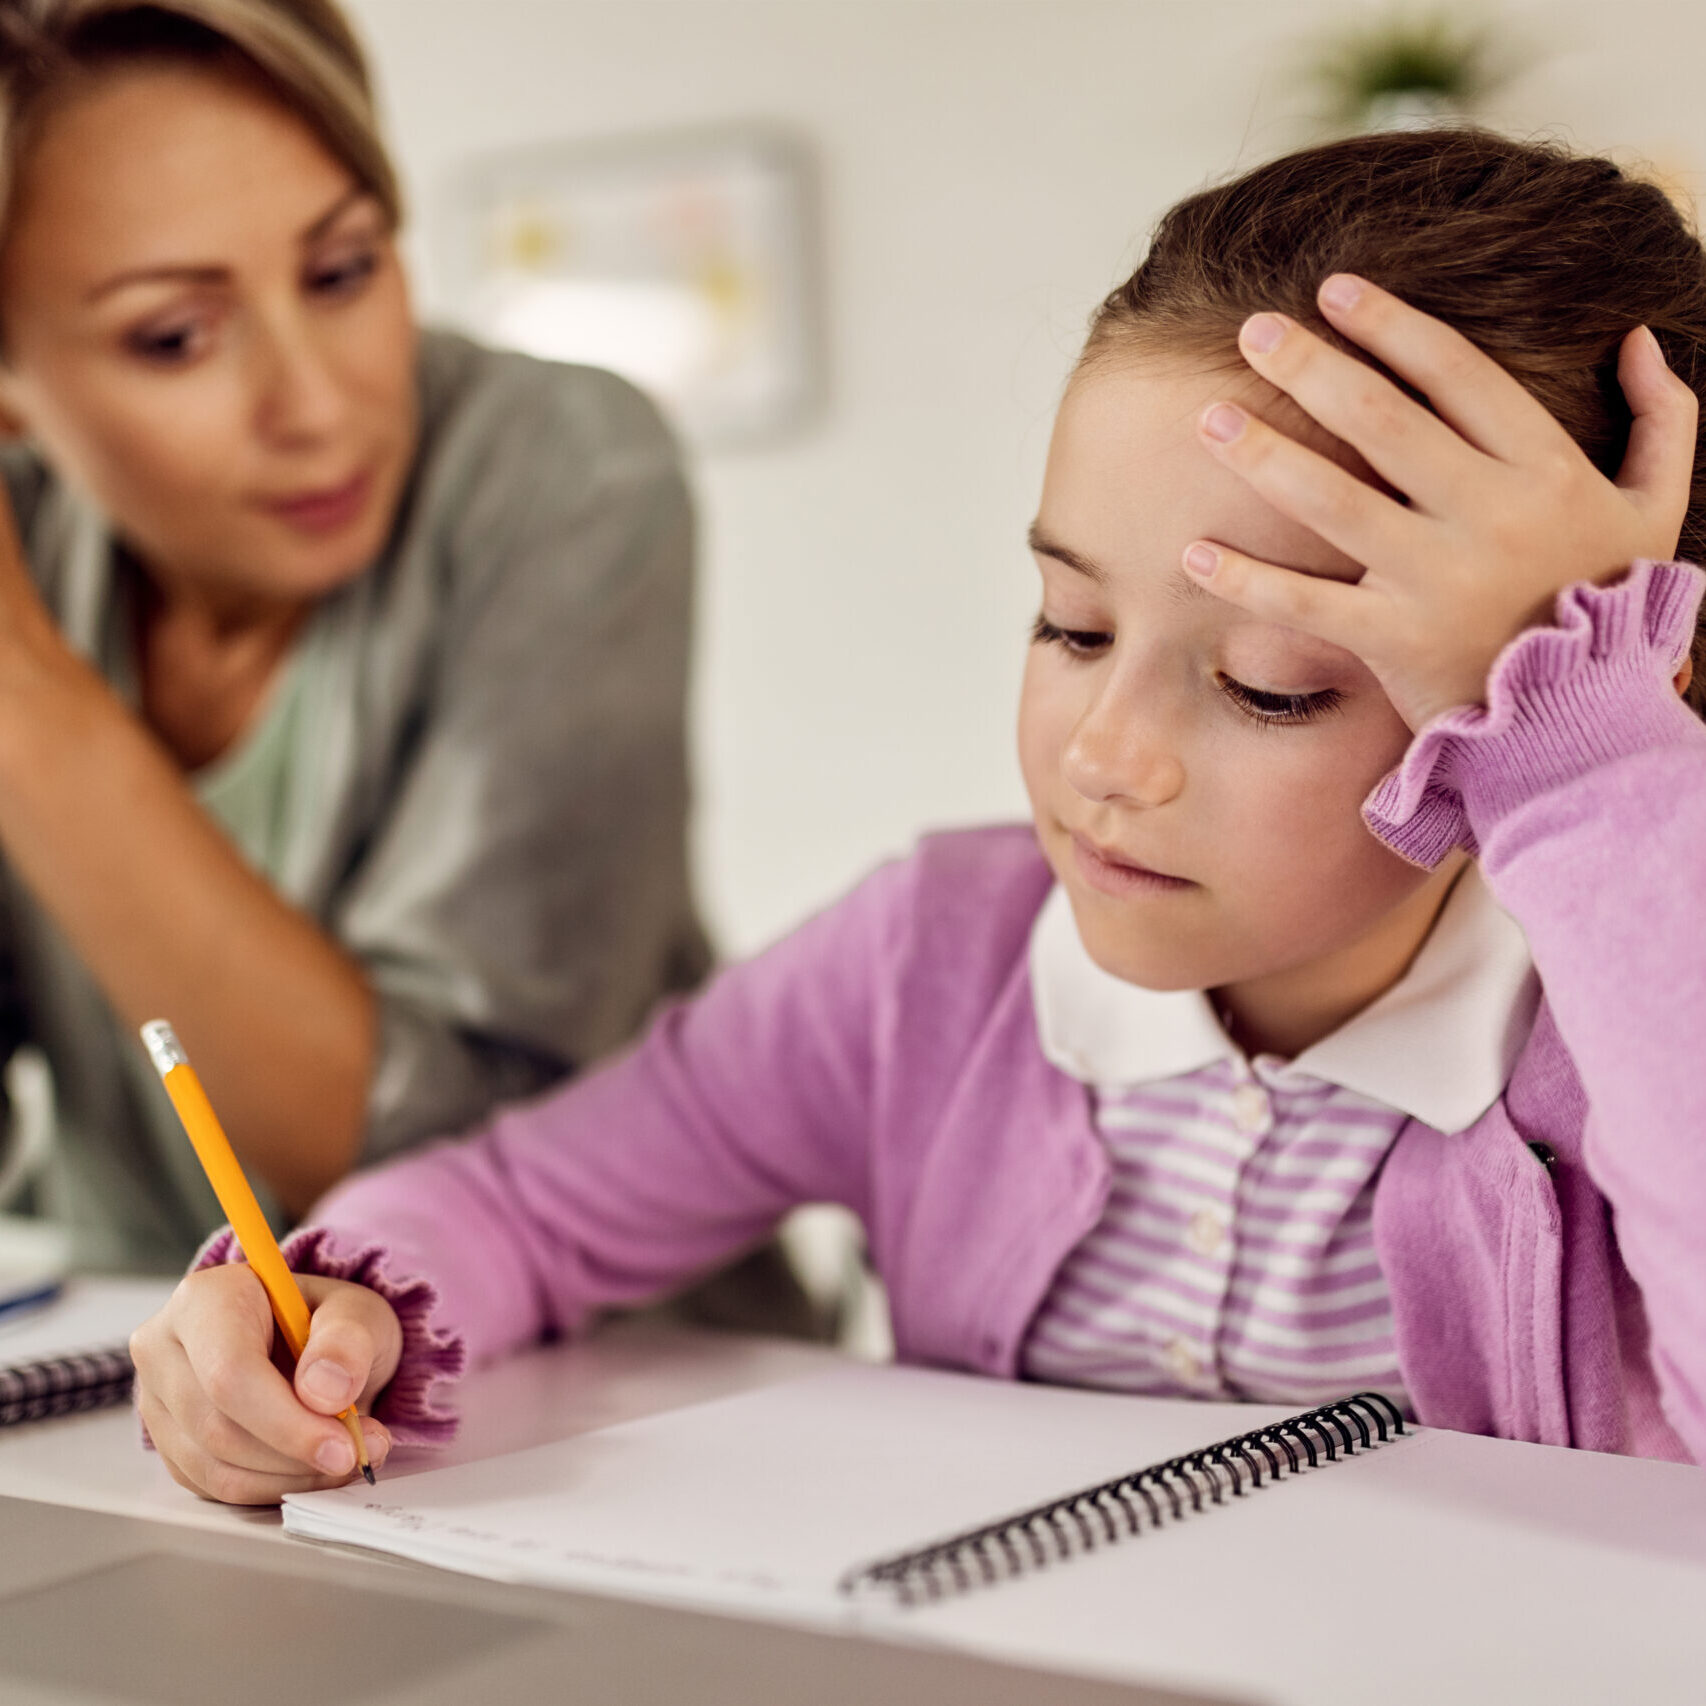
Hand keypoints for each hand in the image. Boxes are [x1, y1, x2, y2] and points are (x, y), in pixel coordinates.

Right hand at [131, 1264, 400, 1504]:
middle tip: (354, 1455)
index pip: (229, 1373)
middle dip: (294, 1453)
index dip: (286, 1421)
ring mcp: (159, 1399)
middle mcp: (165, 1346)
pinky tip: (310, 1466)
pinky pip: (214, 1486)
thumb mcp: (358, 1312)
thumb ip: (348, 1341)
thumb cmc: (329, 1322)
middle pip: (217, 1426)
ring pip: (214, 1465)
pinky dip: (270, 1487)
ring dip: (287, 1476)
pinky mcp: (169, 1443)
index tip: (342, 1447)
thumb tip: (326, 1391)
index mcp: (206, 1298)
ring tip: (343, 1458)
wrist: (315, 1345)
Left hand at [1181, 275, 1698, 729]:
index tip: (1334, 290)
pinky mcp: (1393, 640)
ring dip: (1264, 455)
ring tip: (1208, 419)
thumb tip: (1637, 338)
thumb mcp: (1655, 511)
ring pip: (1334, 500)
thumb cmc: (1609, 608)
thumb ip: (1663, 420)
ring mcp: (1436, 578)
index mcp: (1546, 470)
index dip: (1392, 326)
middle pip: (1382, 421)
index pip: (1457, 375)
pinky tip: (1193, 554)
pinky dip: (1247, 581)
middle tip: (1251, 329)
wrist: (1585, 725)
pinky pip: (1306, 604)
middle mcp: (1488, 514)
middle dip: (1312, 367)